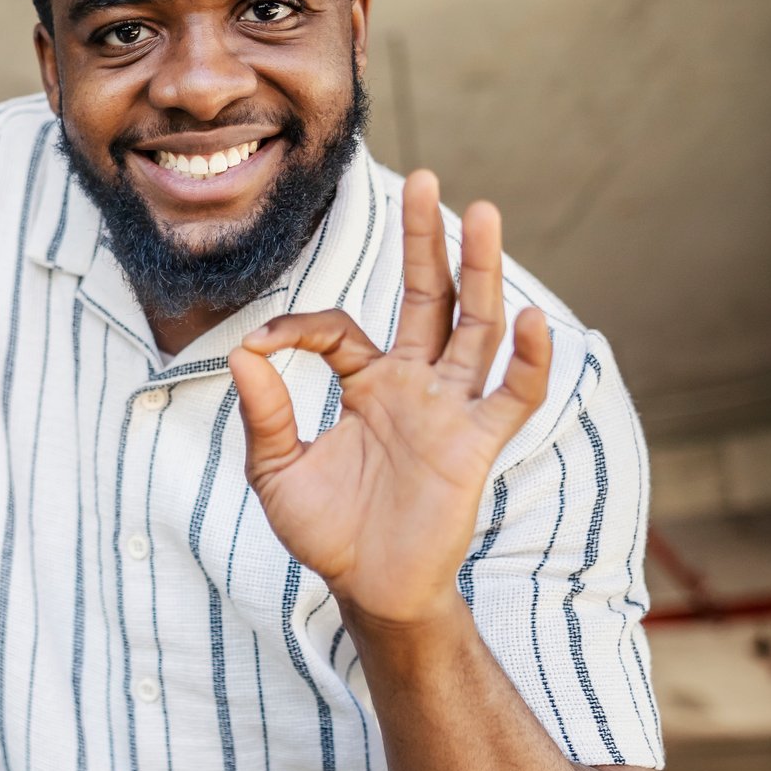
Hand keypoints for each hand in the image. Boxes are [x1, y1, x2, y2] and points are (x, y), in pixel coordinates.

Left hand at [227, 170, 551, 628]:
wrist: (369, 591)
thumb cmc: (327, 532)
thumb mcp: (277, 470)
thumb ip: (265, 413)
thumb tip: (240, 353)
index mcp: (367, 385)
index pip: (339, 330)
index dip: (299, 328)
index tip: (261, 343)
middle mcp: (414, 385)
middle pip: (428, 298)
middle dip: (427, 242)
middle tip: (427, 180)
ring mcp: (450, 410)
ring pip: (474, 328)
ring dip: (480, 273)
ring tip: (483, 215)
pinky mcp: (476, 446)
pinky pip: (510, 398)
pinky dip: (526, 361)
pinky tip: (529, 320)